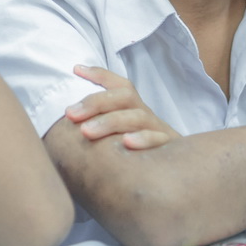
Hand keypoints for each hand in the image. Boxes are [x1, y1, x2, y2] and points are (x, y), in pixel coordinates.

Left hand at [64, 66, 179, 150]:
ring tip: (86, 131)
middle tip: (70, 113)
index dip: (99, 75)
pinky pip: (158, 140)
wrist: (177, 175)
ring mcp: (158, 130)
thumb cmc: (139, 155)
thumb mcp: (121, 136)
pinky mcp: (169, 148)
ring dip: (110, 122)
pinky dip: (142, 139)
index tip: (76, 69)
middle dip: (96, 102)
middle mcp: (145, 115)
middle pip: (124, 96)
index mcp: (133, 109)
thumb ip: (101, 125)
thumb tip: (68, 119)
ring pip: (137, 116)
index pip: (119, 85)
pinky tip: (126, 143)